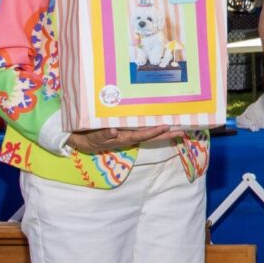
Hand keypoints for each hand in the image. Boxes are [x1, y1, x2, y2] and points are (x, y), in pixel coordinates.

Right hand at [67, 125, 184, 154]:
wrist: (79, 139)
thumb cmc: (87, 137)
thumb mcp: (92, 137)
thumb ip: (102, 134)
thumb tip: (114, 130)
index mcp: (123, 138)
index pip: (142, 135)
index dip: (154, 131)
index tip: (166, 126)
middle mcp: (129, 136)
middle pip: (151, 136)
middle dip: (167, 133)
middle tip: (184, 130)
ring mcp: (129, 134)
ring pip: (150, 132)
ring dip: (164, 130)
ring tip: (180, 127)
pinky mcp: (127, 130)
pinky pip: (143, 128)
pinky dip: (155, 126)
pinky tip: (165, 123)